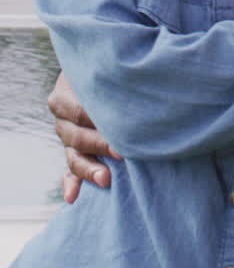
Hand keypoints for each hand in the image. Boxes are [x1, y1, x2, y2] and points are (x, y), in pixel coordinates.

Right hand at [48, 71, 121, 202]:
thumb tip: (136, 83)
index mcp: (65, 92)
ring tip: (106, 178)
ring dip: (89, 169)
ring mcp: (66, 135)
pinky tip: (74, 196)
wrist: (104, 75)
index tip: (121, 129)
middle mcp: (62, 115)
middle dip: (100, 145)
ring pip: (73, 156)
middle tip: (122, 153)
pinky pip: (70, 170)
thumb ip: (114, 80)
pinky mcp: (74, 152)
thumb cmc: (111, 71)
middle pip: (76, 136)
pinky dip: (72, 183)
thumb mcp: (107, 72)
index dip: (99, 121)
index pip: (79, 111)